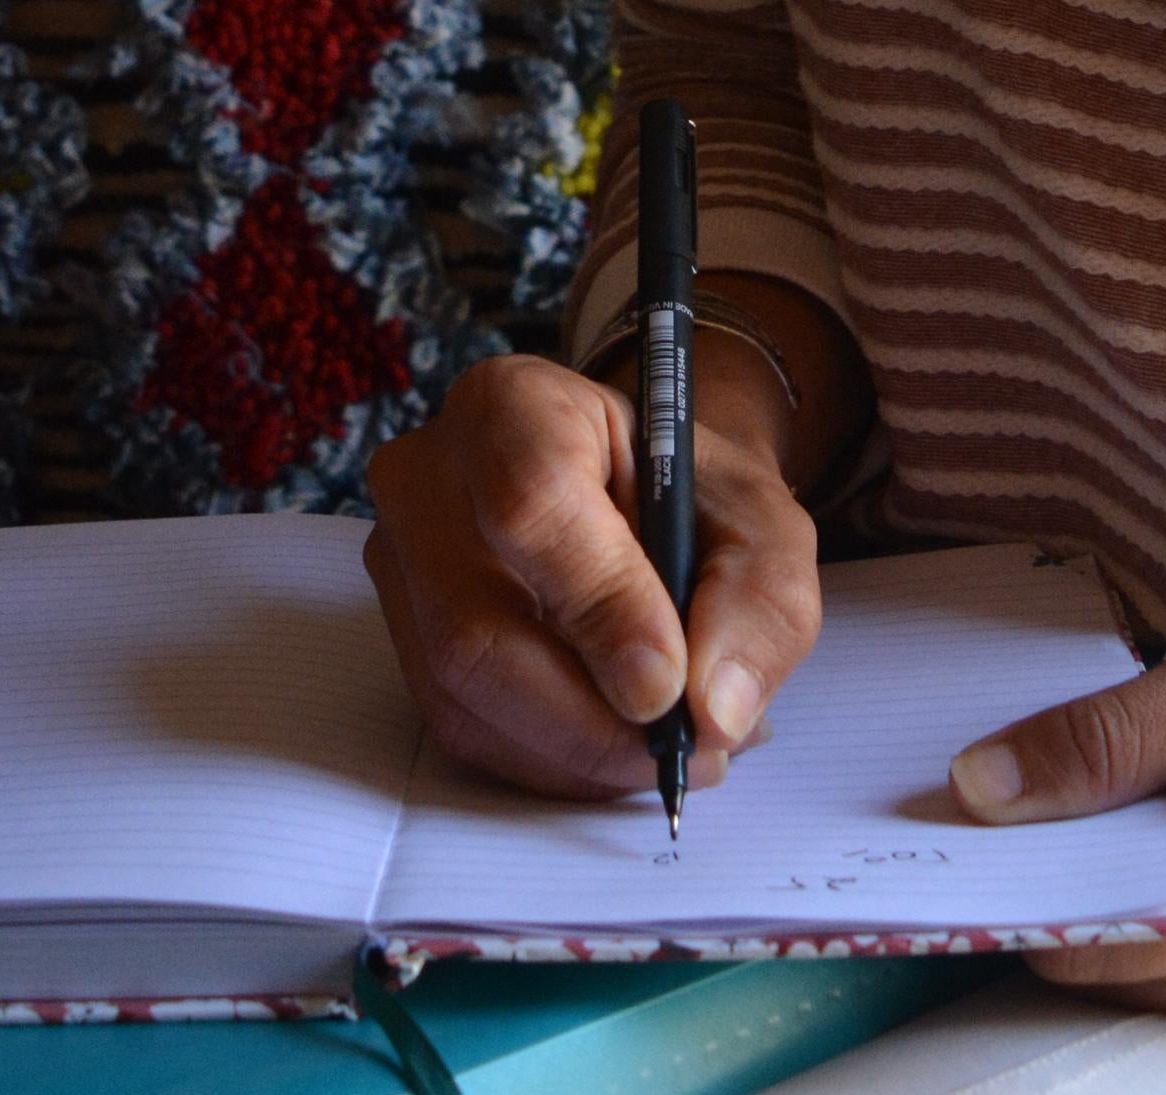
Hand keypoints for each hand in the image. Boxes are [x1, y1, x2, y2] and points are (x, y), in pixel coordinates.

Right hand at [365, 347, 820, 800]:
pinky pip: (461, 730)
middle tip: (687, 747)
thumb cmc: (694, 498)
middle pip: (477, 629)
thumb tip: (712, 708)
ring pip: (465, 696)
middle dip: (593, 719)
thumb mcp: (764, 524)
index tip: (667, 682)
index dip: (600, 605)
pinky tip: (615, 744)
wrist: (644, 499)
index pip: (531, 504)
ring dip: (578, 751)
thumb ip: (758, 604)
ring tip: (669, 745)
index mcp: (513, 405)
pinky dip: (550, 760)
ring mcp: (401, 562)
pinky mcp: (403, 638)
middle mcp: (428, 475)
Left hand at [948, 595, 1165, 1041]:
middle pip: (1118, 967)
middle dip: (1079, 883)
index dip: (1026, 880)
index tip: (972, 826)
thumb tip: (982, 790)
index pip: (1094, 934)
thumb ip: (1110, 735)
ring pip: (1158, 981)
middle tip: (1058, 794)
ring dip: (1131, 902)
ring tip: (1151, 806)